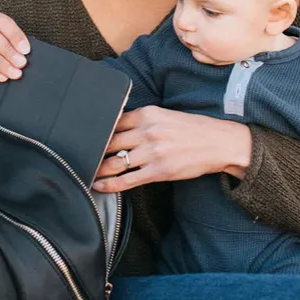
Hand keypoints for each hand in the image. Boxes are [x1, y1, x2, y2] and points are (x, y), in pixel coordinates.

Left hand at [92, 106, 251, 192]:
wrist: (220, 143)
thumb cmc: (193, 129)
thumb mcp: (166, 115)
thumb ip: (143, 120)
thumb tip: (118, 129)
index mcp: (148, 114)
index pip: (113, 122)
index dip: (98, 131)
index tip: (86, 137)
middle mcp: (147, 131)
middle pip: (110, 142)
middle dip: (93, 150)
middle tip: (79, 156)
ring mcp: (152, 152)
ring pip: (114, 162)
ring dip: (98, 169)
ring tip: (86, 172)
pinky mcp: (158, 171)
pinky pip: (127, 180)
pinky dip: (109, 184)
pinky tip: (99, 186)